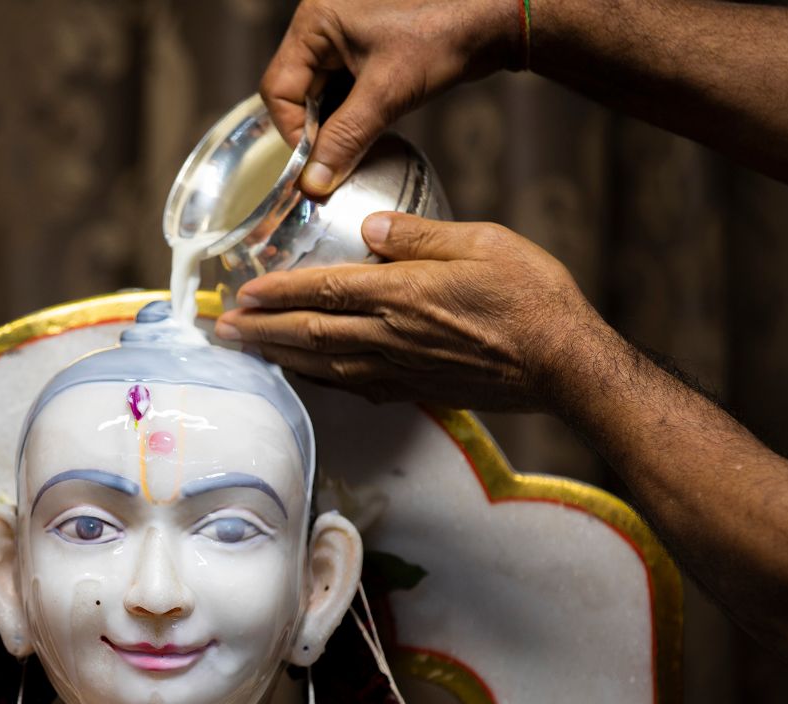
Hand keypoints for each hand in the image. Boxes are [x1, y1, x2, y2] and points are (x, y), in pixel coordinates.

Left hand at [214, 212, 606, 411]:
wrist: (565, 366)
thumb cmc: (532, 298)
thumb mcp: (481, 242)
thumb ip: (419, 235)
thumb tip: (369, 229)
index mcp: (402, 294)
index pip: (321, 291)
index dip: (275, 292)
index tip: (242, 292)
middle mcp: (391, 337)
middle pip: (308, 334)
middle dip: (260, 331)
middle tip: (222, 331)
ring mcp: (401, 370)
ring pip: (324, 365)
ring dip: (280, 358)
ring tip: (249, 352)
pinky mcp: (417, 391)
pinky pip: (355, 387)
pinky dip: (321, 381)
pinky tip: (308, 376)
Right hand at [261, 0, 521, 195]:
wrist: (496, 16)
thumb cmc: (442, 35)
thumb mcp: (387, 93)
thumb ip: (344, 138)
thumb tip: (313, 184)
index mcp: (315, 21)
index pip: (280, 89)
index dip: (295, 132)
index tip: (317, 165)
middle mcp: (323, 24)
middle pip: (298, 92)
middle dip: (318, 130)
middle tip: (337, 162)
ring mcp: (345, 36)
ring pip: (322, 95)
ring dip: (337, 126)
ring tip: (356, 148)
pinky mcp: (367, 49)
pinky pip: (345, 90)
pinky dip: (353, 116)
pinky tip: (369, 131)